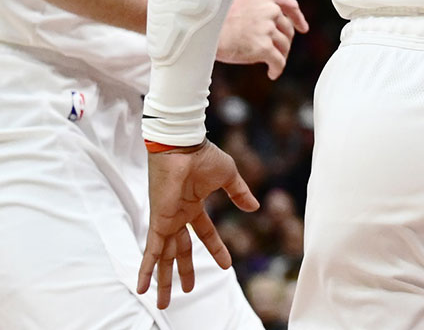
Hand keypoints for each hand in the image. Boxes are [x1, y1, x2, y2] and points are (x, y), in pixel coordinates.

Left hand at [137, 141, 258, 308]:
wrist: (182, 147)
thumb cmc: (203, 156)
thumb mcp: (228, 177)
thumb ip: (240, 193)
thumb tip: (255, 208)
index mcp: (193, 207)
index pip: (205, 234)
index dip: (216, 249)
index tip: (227, 265)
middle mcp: (179, 218)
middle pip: (182, 252)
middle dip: (184, 272)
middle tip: (187, 291)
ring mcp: (167, 222)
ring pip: (165, 258)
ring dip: (164, 280)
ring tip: (162, 302)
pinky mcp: (159, 223)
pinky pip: (151, 252)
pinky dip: (146, 270)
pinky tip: (143, 287)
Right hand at [216, 0, 307, 79]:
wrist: (198, 30)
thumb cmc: (210, 18)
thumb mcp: (234, 0)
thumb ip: (252, 7)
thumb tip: (263, 22)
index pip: (289, 4)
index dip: (297, 18)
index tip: (302, 28)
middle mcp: (269, 9)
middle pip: (287, 29)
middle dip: (285, 41)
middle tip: (279, 51)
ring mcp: (267, 28)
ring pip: (284, 46)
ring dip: (280, 56)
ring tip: (272, 64)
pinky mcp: (263, 47)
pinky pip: (278, 61)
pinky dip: (277, 68)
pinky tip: (272, 73)